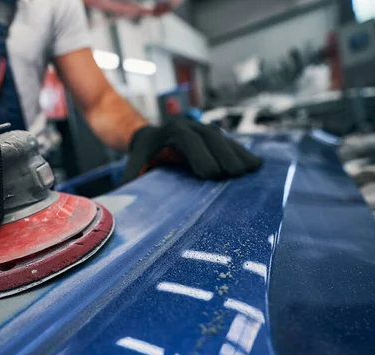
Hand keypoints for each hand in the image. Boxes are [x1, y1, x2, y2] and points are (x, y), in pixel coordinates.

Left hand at [122, 117, 262, 182]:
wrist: (147, 137)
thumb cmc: (141, 157)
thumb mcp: (132, 167)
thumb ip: (130, 182)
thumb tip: (123, 204)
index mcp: (168, 133)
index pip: (186, 139)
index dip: (199, 154)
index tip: (210, 174)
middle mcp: (188, 126)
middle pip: (210, 136)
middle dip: (224, 154)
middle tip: (237, 175)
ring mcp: (202, 128)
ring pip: (223, 137)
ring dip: (238, 153)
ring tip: (253, 169)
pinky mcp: (213, 136)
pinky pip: (230, 142)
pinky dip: (242, 152)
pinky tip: (255, 165)